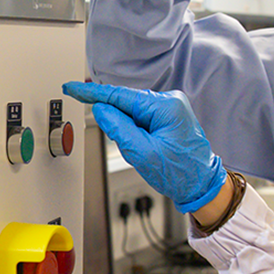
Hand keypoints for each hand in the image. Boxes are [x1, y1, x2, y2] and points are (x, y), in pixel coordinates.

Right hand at [63, 81, 224, 211]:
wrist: (201, 185)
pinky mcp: (168, 116)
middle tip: (131, 148)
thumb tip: (100, 109)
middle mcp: (170, 101)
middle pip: (126, 105)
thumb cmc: (180, 173)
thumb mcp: (143, 153)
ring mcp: (170, 108)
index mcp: (165, 106)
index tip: (72, 88)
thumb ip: (118, 129)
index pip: (119, 95)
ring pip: (132, 114)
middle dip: (119, 126)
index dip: (92, 93)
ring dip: (130, 133)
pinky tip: (147, 148)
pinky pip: (141, 120)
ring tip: (145, 152)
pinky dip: (136, 133)